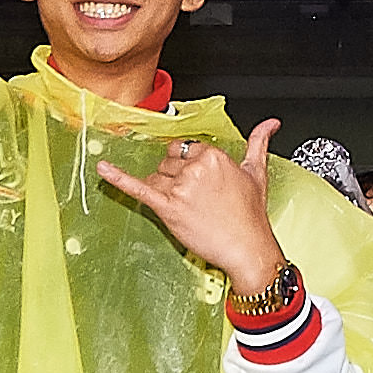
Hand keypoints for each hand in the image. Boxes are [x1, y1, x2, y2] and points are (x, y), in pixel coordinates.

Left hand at [98, 118, 288, 300]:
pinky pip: (138, 188)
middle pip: (167, 162)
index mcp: (213, 156)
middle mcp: (195, 168)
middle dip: (176, 177)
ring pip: (156, 177)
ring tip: (187, 208)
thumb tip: (270, 124)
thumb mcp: (256, 172)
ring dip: (164, 190)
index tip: (199, 180)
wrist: (247, 248)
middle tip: (195, 198)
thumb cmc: (251, 215)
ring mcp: (180, 188)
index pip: (185, 149)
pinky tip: (103, 168)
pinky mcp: (168, 208)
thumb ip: (259, 142)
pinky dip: (118, 178)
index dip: (189, 166)